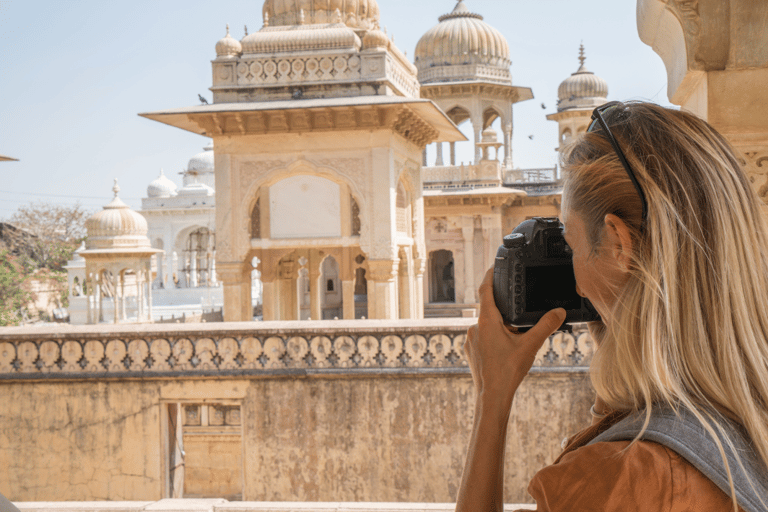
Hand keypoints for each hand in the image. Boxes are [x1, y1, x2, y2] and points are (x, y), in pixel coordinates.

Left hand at [464, 268, 565, 409]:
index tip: (494, 266)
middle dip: (503, 309)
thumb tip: (560, 312)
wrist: (491, 397)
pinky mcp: (471, 351)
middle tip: (519, 310)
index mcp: (487, 321)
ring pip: (486, 325)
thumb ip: (545, 326)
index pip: (485, 290)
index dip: (490, 276)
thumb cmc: (508, 371)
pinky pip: (482, 338)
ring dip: (500, 326)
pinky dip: (494, 338)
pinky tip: (506, 348)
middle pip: (489, 309)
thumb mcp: (530, 346)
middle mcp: (475, 327)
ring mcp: (471, 340)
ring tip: (516, 335)